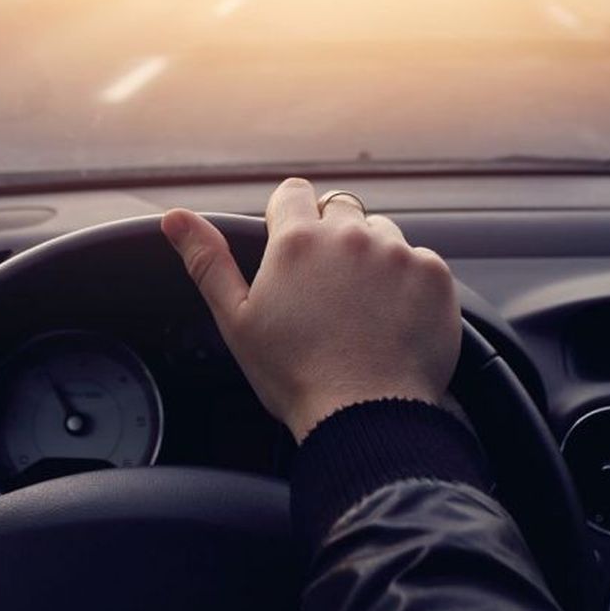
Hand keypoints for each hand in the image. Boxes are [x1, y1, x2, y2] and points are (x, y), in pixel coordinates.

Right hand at [161, 178, 460, 441]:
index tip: (292, 251)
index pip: (293, 193)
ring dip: (373, 258)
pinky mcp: (434, 275)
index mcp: (297, 242)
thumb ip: (207, 261)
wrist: (366, 417)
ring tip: (362, 309)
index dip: (290, 217)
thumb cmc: (295, 376)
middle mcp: (350, 236)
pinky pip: (420, 262)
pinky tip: (393, 320)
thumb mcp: (237, 321)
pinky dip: (409, 284)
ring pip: (383, 234)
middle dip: (332, 238)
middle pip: (340, 209)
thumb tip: (175, 218)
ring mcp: (397, 252)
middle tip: (326, 290)